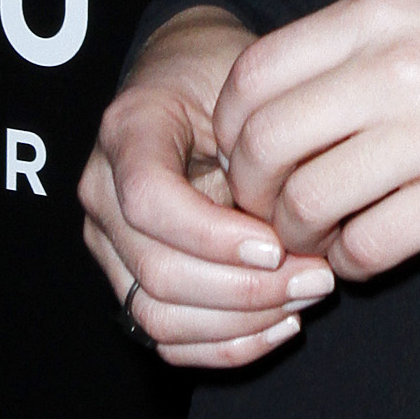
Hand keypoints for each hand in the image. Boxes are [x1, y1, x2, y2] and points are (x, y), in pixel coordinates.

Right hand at [78, 6, 336, 368]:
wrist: (191, 76)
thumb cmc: (226, 74)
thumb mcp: (245, 80)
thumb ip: (257, 140)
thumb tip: (289, 222)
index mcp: (128, 130)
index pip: (150, 200)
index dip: (214, 234)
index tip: (277, 242)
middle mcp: (103, 191)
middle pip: (158, 272)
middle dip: (246, 289)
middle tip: (316, 277)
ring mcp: (110, 242)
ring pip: (159, 315)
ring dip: (241, 322)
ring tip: (305, 298)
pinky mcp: (128, 278)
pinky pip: (166, 337)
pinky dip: (225, 344)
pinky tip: (280, 324)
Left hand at [212, 0, 419, 282]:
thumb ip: (360, 47)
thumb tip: (286, 104)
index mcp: (380, 15)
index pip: (251, 76)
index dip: (232, 129)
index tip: (247, 153)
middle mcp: (392, 69)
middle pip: (262, 147)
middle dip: (251, 192)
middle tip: (272, 208)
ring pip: (305, 205)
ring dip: (297, 235)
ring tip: (319, 237)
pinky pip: (369, 247)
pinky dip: (352, 262)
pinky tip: (366, 253)